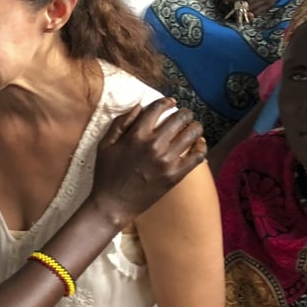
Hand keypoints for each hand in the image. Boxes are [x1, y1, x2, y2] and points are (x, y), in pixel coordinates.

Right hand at [90, 98, 205, 220]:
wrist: (113, 204)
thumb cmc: (106, 173)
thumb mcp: (105, 145)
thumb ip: (120, 123)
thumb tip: (139, 107)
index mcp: (136, 135)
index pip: (157, 109)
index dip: (167, 102)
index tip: (171, 102)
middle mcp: (154, 145)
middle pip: (179, 118)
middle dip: (184, 113)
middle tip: (185, 115)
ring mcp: (167, 161)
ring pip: (192, 134)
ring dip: (195, 127)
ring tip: (194, 127)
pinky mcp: (175, 175)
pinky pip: (197, 156)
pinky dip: (201, 147)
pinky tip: (199, 144)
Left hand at [232, 0, 287, 17]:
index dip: (237, 0)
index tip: (231, 1)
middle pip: (248, 3)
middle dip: (240, 6)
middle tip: (233, 7)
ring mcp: (268, 0)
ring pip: (253, 9)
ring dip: (245, 11)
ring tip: (238, 11)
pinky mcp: (270, 5)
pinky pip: (259, 12)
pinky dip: (252, 14)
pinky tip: (247, 13)